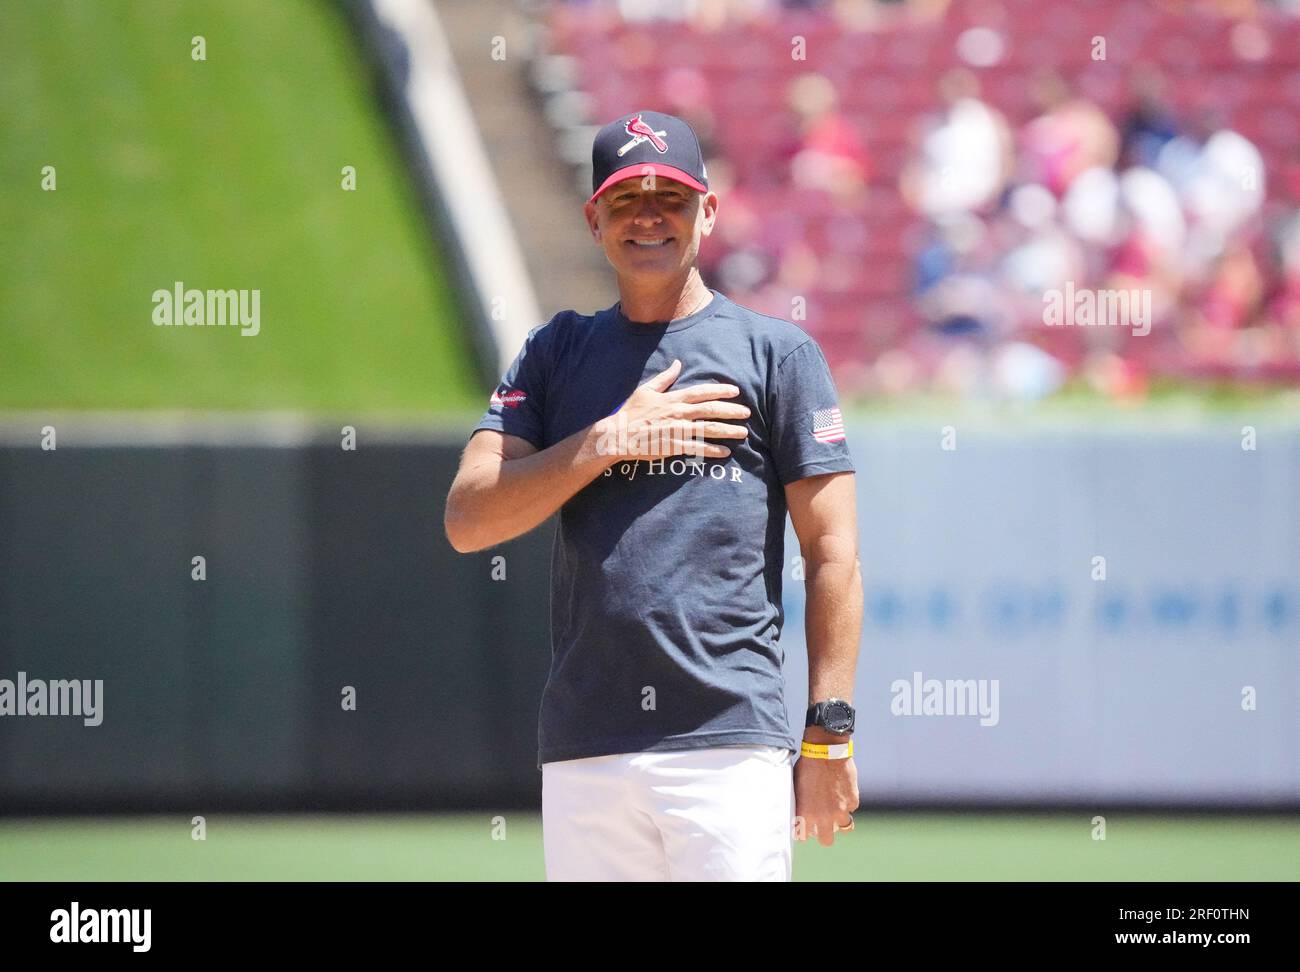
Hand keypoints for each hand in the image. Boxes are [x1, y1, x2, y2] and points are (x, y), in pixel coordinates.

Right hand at [597, 359, 749, 461]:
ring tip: (743, 433)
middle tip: (746, 413)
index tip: (735, 391)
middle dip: (731, 410)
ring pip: (709, 429)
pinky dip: (713, 450)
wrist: (619, 435)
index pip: (702, 392)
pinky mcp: (675, 446)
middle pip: (711, 410)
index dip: (720, 390)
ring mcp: (678, 430)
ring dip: (728, 430)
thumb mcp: (646, 390)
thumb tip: (677, 363)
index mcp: (674, 398)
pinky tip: (725, 452)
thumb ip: (665, 378)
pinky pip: (698, 448)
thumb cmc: (631, 412)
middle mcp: (679, 412)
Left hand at [793, 741, 859, 845]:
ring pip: (845, 827)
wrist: (825, 750)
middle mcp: (824, 816)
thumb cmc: (807, 766)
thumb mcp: (796, 787)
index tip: (805, 826)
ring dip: (840, 820)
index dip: (804, 832)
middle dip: (824, 834)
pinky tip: (842, 790)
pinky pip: (852, 808)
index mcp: (805, 814)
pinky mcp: (853, 800)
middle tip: (823, 824)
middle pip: (826, 841)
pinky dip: (848, 802)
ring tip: (836, 809)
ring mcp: (841, 810)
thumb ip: (800, 804)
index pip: (804, 837)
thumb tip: (799, 814)